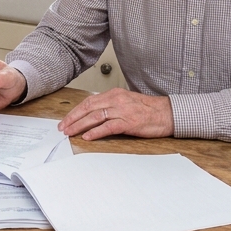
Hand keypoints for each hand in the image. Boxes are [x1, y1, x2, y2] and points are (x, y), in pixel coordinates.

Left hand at [58, 88, 173, 139]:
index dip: (75, 111)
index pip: (89, 101)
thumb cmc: (148, 109)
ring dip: (80, 125)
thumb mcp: (126, 102)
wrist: (168, 113)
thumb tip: (94, 114)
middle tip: (62, 127)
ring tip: (70, 132)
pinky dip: (96, 132)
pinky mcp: (129, 122)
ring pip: (95, 117)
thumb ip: (111, 106)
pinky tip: (87, 136)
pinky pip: (108, 127)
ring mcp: (122, 111)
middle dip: (73, 118)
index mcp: (114, 94)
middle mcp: (116, 100)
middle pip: (88, 107)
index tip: (66, 119)